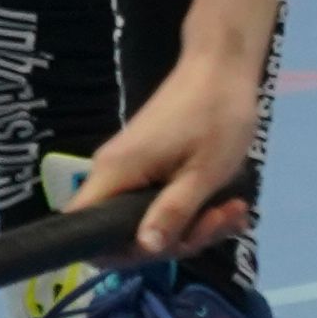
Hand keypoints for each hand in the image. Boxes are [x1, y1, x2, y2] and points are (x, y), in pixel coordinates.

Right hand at [85, 38, 263, 265]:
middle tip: (219, 221)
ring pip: (149, 220)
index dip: (117, 252)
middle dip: (176, 238)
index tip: (165, 249)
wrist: (222, 65)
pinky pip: (161, 202)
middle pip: (123, 232)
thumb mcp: (203, 173)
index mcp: (115, 173)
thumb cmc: (216, 114)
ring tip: (233, 210)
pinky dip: (193, 209)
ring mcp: (130, 170)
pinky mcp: (148, 166)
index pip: (82, 229)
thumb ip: (173, 213)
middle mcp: (112, 173)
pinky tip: (228, 205)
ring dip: (193, 225)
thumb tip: (145, 250)